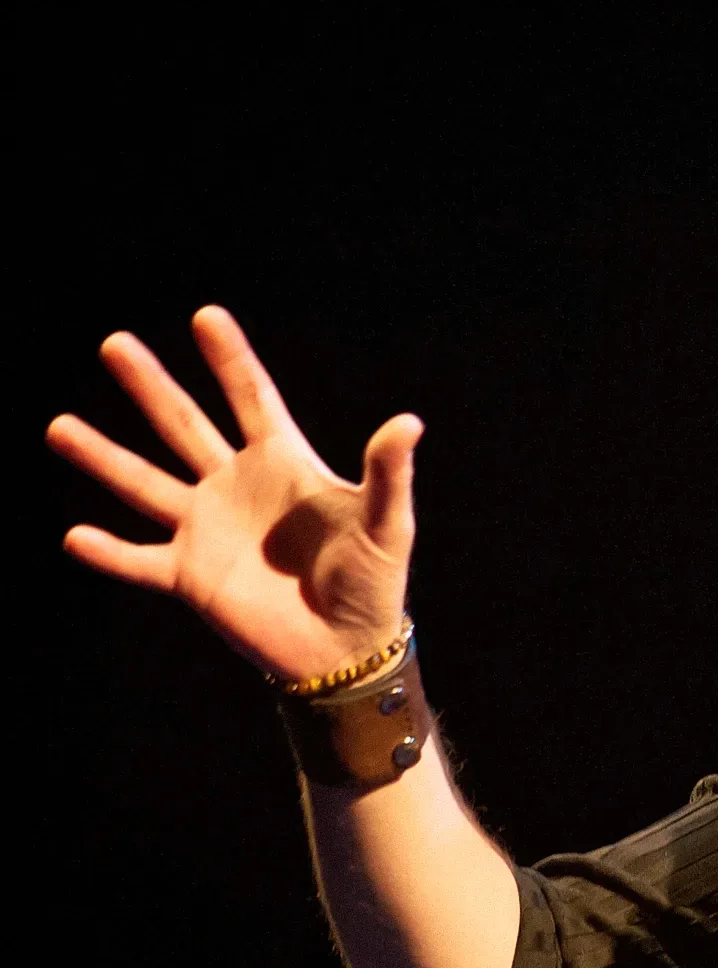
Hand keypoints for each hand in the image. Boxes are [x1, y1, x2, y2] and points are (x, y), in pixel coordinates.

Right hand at [46, 306, 419, 680]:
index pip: (252, 399)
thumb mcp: (387, 524)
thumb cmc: (374, 584)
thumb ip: (388, 473)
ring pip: (144, 483)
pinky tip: (75, 536)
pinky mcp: (191, 578)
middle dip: (150, 386)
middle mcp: (236, 488)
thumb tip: (409, 422)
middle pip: (185, 425)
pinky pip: (139, 561)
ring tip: (59, 425)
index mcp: (284, 466)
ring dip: (103, 456)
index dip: (230, 359)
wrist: (347, 651)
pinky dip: (108, 552)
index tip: (206, 315)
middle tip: (114, 343)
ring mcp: (208, 531)